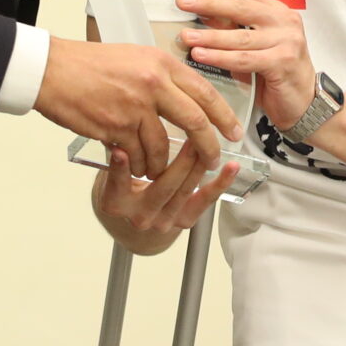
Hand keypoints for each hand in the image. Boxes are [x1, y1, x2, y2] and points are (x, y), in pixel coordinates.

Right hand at [35, 35, 241, 181]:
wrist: (52, 70)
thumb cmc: (88, 64)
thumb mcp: (135, 58)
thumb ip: (162, 77)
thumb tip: (186, 99)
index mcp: (161, 63)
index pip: (204, 91)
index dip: (223, 116)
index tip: (233, 131)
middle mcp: (153, 83)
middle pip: (195, 122)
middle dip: (208, 147)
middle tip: (213, 159)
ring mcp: (135, 107)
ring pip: (164, 147)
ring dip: (163, 165)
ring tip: (158, 170)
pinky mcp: (115, 127)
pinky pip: (136, 156)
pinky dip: (137, 166)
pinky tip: (134, 166)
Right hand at [89, 136, 241, 254]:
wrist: (137, 214)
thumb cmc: (126, 184)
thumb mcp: (115, 166)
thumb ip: (120, 148)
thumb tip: (123, 124)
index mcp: (116, 202)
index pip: (117, 183)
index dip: (120, 168)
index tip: (119, 151)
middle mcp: (139, 215)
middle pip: (162, 187)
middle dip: (180, 162)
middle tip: (191, 139)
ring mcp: (163, 220)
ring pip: (185, 191)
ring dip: (200, 167)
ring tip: (210, 148)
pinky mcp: (184, 221)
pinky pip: (205, 200)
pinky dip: (220, 183)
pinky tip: (230, 169)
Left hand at [174, 0, 316, 130]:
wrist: (303, 103)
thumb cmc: (276, 73)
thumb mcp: (255, 45)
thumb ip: (233, 29)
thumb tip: (202, 14)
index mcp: (278, 11)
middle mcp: (285, 21)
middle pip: (241, 6)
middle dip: (209, 4)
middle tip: (183, 3)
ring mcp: (287, 41)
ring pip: (240, 36)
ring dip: (209, 35)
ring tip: (186, 36)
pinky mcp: (283, 62)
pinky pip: (244, 59)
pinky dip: (220, 57)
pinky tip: (201, 55)